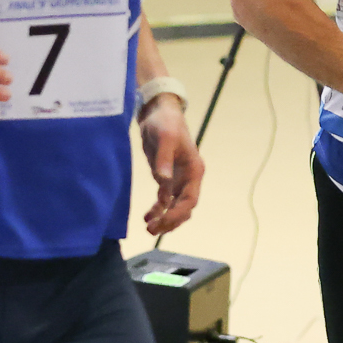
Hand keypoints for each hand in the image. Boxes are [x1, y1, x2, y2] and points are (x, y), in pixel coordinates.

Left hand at [139, 98, 202, 233]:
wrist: (158, 111)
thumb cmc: (165, 122)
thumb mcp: (165, 138)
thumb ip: (164, 160)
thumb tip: (163, 182)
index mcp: (194, 170)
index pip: (190, 199)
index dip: (178, 213)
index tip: (164, 221)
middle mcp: (189, 178)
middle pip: (184, 208)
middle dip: (171, 221)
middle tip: (153, 230)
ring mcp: (178, 179)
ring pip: (175, 206)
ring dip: (165, 219)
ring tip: (149, 229)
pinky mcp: (166, 177)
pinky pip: (164, 200)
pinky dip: (158, 209)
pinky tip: (147, 217)